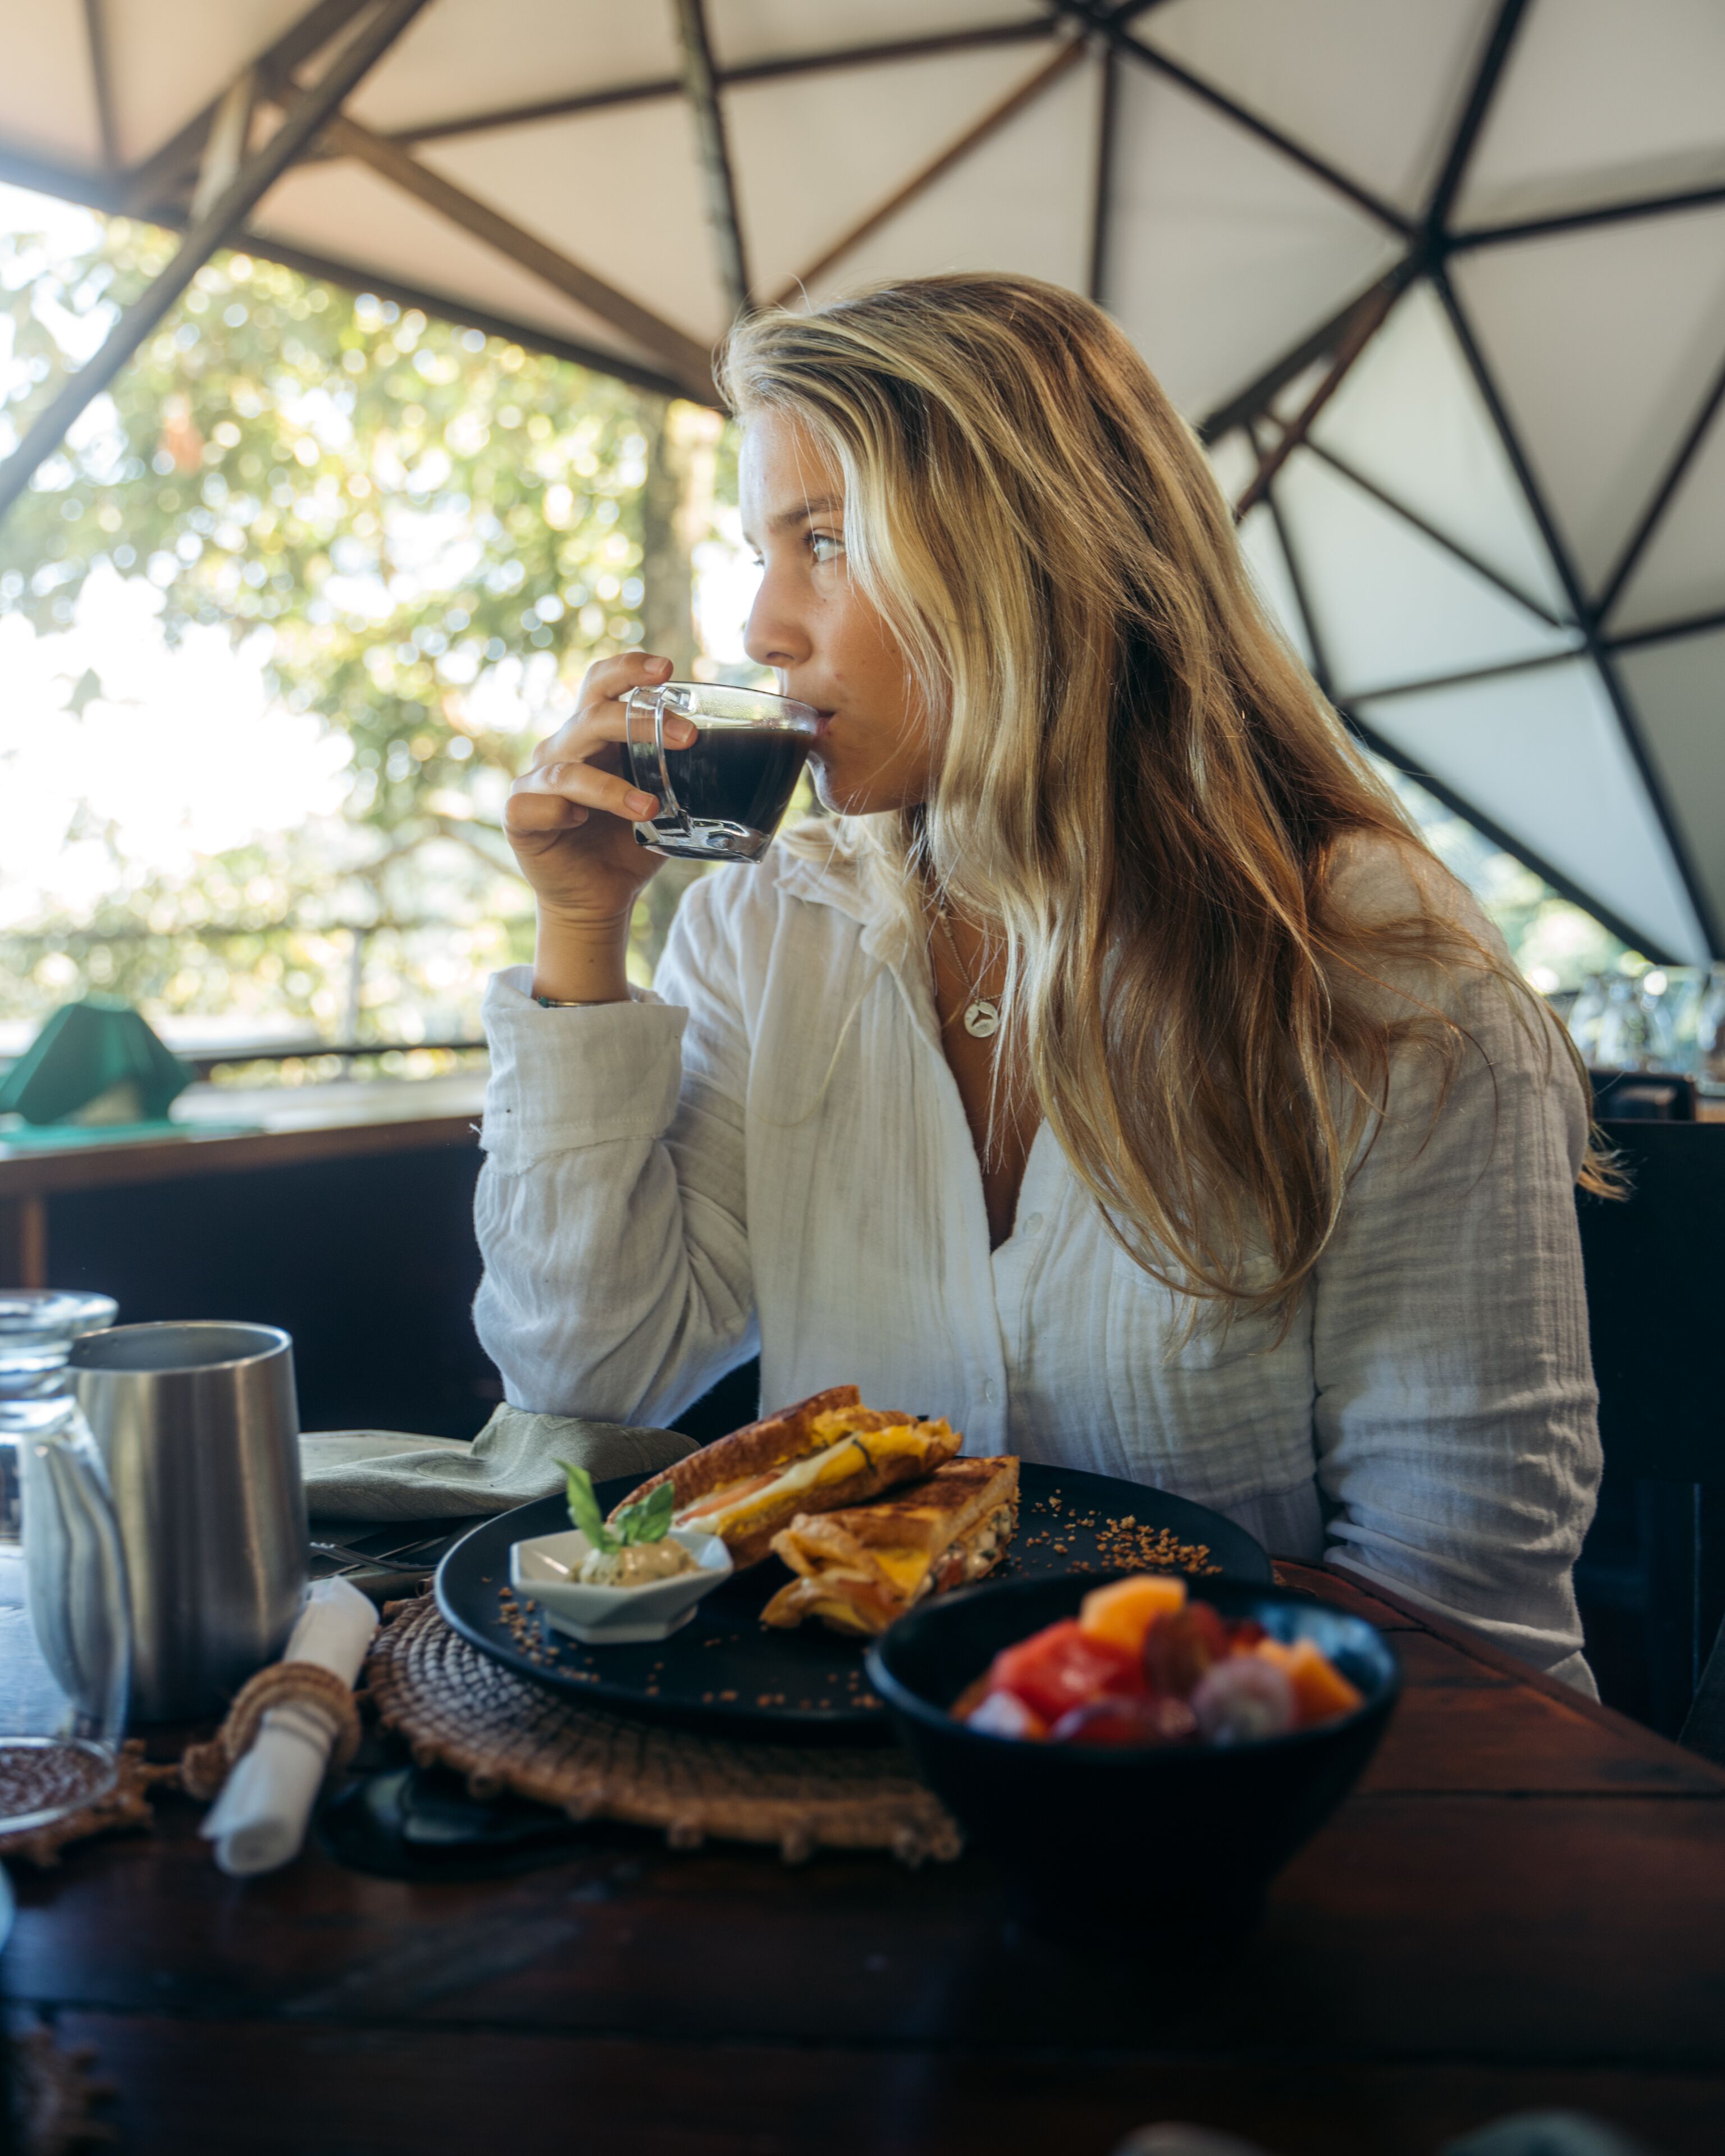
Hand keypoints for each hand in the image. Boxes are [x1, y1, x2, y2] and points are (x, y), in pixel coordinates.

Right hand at [504, 649, 696, 930]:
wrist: (598, 899)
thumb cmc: (628, 846)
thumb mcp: (664, 805)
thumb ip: (685, 778)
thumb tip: (743, 761)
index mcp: (595, 737)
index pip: (602, 685)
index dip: (628, 670)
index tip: (667, 669)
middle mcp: (563, 750)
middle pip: (592, 716)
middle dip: (641, 722)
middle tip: (688, 738)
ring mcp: (537, 782)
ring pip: (567, 768)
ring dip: (611, 787)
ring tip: (651, 809)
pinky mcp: (519, 817)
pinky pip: (533, 803)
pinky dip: (560, 809)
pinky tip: (581, 821)